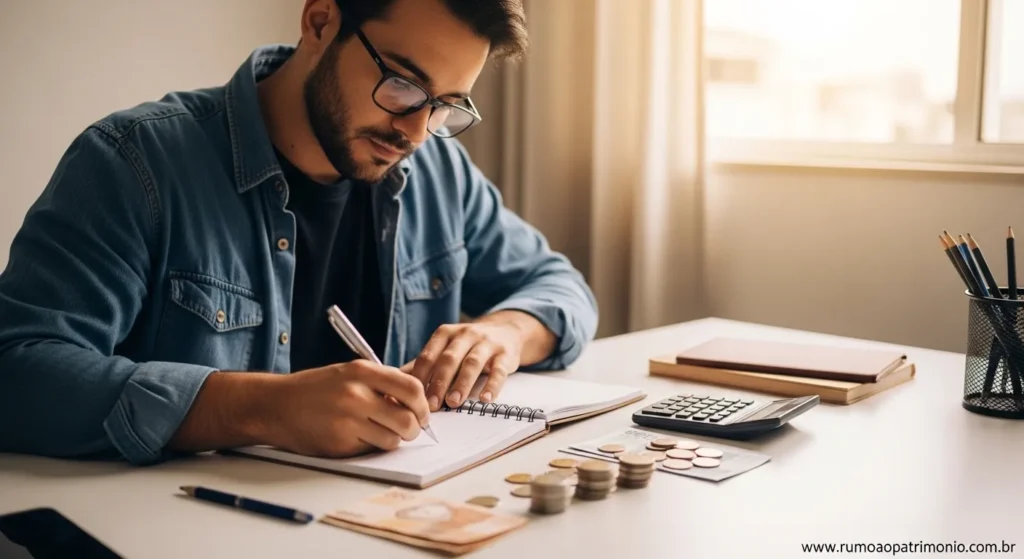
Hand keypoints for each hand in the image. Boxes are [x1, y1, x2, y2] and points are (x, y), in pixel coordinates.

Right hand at [267, 360, 430, 456]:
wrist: (274, 405)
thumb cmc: (314, 389)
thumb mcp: (347, 373)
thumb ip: (380, 384)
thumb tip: (414, 402)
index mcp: (361, 372)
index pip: (411, 388)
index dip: (422, 404)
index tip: (422, 412)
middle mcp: (356, 395)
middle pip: (407, 419)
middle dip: (413, 428)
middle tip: (408, 429)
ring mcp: (347, 421)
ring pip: (392, 440)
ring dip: (392, 440)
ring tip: (379, 432)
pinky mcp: (339, 444)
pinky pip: (371, 450)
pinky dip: (370, 446)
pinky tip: (356, 437)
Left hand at [407, 322, 522, 411]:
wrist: (505, 331)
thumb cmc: (468, 346)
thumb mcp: (446, 348)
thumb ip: (425, 365)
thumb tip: (396, 383)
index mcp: (445, 334)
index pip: (429, 355)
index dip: (420, 377)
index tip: (413, 398)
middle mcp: (465, 334)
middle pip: (449, 359)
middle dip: (438, 382)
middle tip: (431, 405)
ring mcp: (486, 343)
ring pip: (472, 363)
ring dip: (462, 384)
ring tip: (454, 403)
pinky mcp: (505, 353)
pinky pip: (499, 370)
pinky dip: (492, 385)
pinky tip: (485, 399)